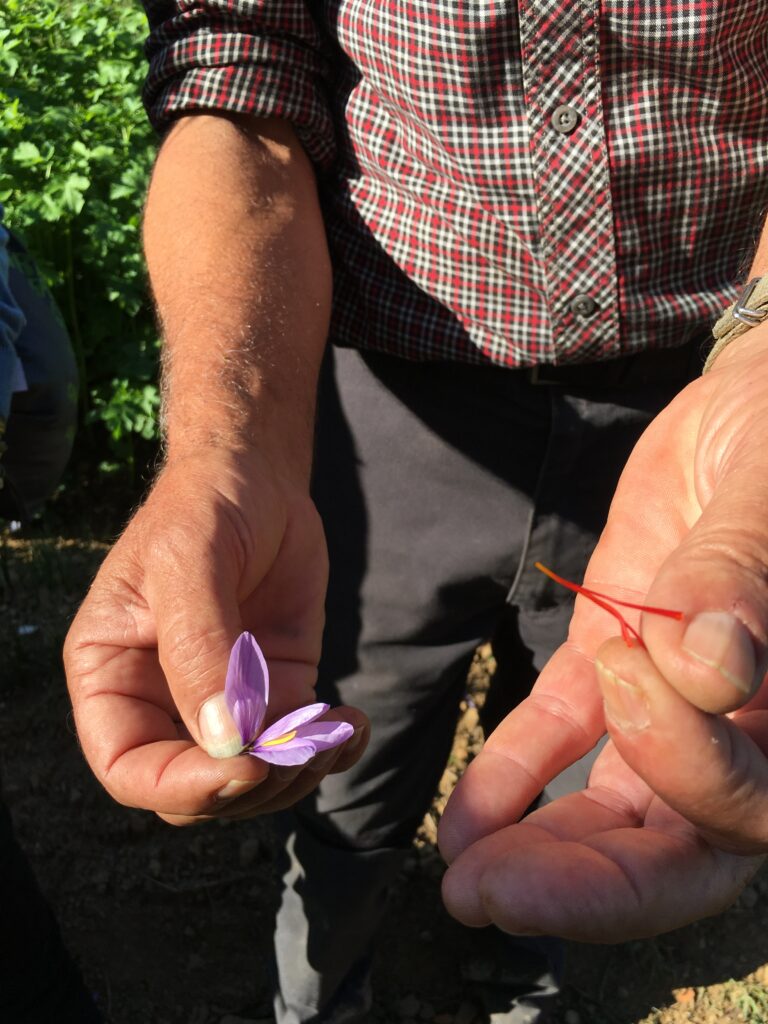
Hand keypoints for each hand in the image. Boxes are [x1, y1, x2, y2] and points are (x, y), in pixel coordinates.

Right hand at [64, 450, 367, 824]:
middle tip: (302, 745)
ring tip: (335, 732)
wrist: (255, 477)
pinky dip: (327, 749)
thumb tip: (226, 738)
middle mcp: (161, 699)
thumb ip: (198, 648)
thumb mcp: (188, 562)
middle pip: (194, 789)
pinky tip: (353, 724)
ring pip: (250, 780)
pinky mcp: (275, 689)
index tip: (245, 765)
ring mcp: (222, 700)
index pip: (129, 768)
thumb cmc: (203, 507)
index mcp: (112, 675)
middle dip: (251, 784)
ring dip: (296, 773)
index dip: (181, 786)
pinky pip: (293, 745)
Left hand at [438, 327, 767, 939]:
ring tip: (463, 881)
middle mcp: (747, 730)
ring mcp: (672, 702)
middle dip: (585, 882)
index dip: (682, 766)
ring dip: (537, 850)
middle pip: (678, 848)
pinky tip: (464, 819)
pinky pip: (562, 736)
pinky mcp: (612, 660)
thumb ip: (744, 578)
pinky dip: (512, 776)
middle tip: (488, 898)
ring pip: (615, 810)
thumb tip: (712, 667)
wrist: (755, 406)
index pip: (750, 806)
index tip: (632, 663)